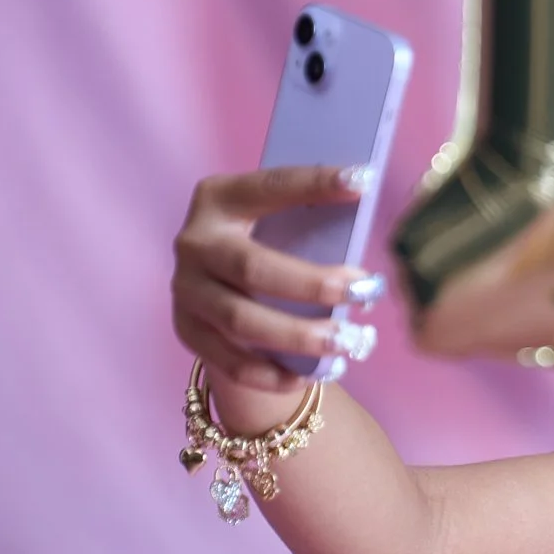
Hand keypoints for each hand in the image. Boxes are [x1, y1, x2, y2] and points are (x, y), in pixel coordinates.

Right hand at [169, 164, 386, 396]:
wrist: (224, 289)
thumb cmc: (272, 244)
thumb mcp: (283, 223)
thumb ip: (312, 223)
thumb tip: (367, 226)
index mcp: (219, 199)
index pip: (269, 187)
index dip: (314, 183)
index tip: (364, 180)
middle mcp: (195, 242)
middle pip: (253, 267)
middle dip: (314, 283)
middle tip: (365, 291)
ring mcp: (186, 290)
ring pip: (242, 320)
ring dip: (300, 335)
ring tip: (349, 342)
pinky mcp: (187, 331)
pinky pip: (232, 362)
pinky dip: (276, 373)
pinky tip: (318, 371)